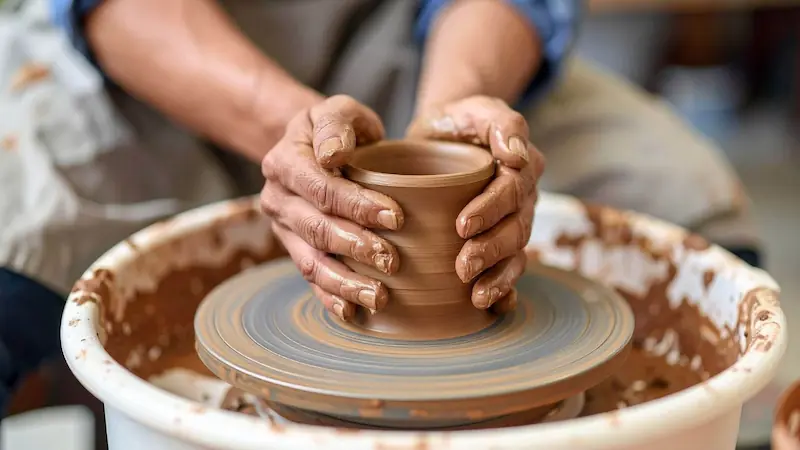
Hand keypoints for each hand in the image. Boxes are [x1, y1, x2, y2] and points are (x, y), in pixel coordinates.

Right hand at [260, 96, 404, 320]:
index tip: (395, 217)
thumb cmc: (336, 129)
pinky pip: (310, 280)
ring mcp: (284, 230)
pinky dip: (330, 298)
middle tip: (393, 260)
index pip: (321, 188)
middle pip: (316, 230)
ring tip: (380, 297)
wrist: (317, 148)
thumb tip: (332, 153)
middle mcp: (277, 199)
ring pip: (310, 262)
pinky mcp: (295, 251)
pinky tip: (353, 313)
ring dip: (345, 283)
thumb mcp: (336, 110)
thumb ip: (336, 123)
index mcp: (284, 162)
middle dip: (355, 247)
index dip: (356, 205)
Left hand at [407, 96, 544, 312]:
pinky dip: (504, 292)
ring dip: (499, 277)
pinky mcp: (498, 244)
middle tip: (463, 266)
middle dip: (491, 250)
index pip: (512, 190)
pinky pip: (509, 271)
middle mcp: (524, 198)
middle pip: (516, 229)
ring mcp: (514, 224)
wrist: (438, 140)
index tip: (462, 225)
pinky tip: (492, 309)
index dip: (490, 210)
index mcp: (521, 165)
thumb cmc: (455, 123)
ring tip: (477, 296)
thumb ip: (498, 122)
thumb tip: (516, 156)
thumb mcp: (474, 109)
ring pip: (515, 255)